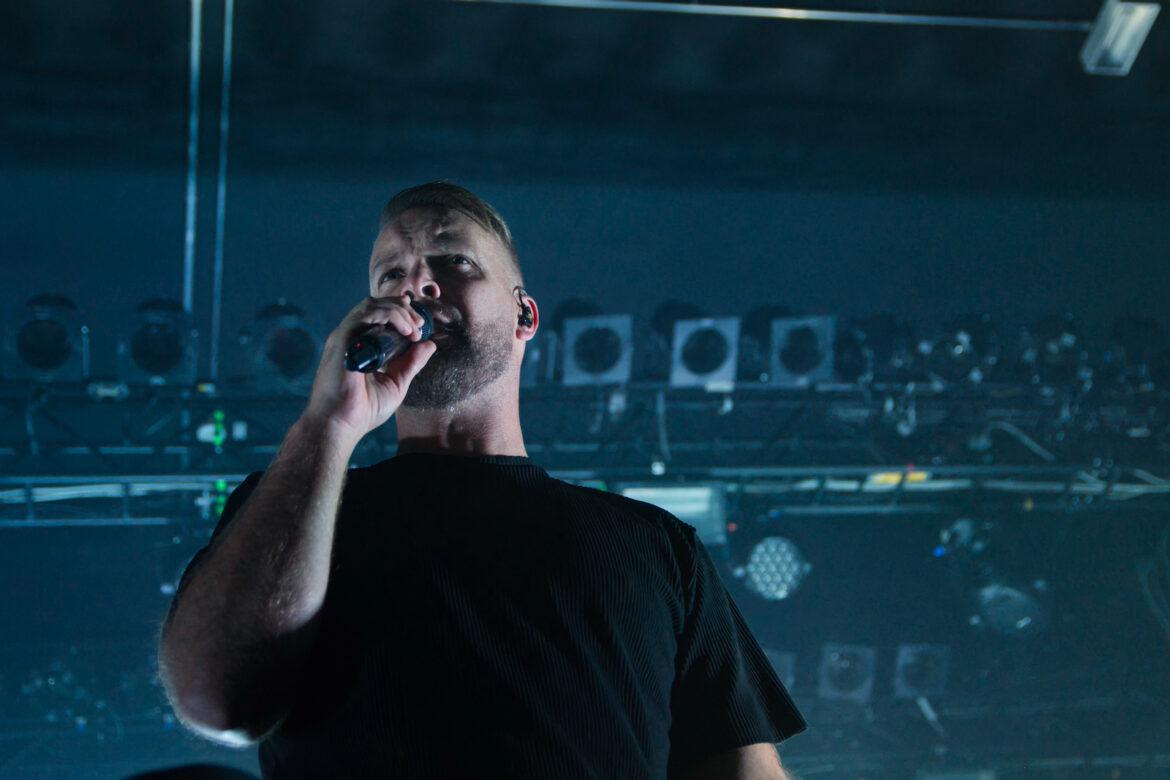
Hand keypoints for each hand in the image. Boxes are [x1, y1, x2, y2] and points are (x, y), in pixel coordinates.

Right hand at [302, 295, 436, 446]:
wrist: (340, 425)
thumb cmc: (362, 411)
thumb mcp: (396, 383)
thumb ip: (411, 363)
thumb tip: (429, 345)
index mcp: (360, 345)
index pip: (379, 316)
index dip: (400, 312)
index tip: (419, 324)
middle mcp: (351, 338)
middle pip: (376, 305)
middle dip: (403, 309)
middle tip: (420, 325)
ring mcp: (345, 337)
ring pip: (371, 305)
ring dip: (398, 311)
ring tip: (414, 328)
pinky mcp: (341, 340)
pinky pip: (364, 314)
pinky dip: (388, 316)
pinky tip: (404, 329)